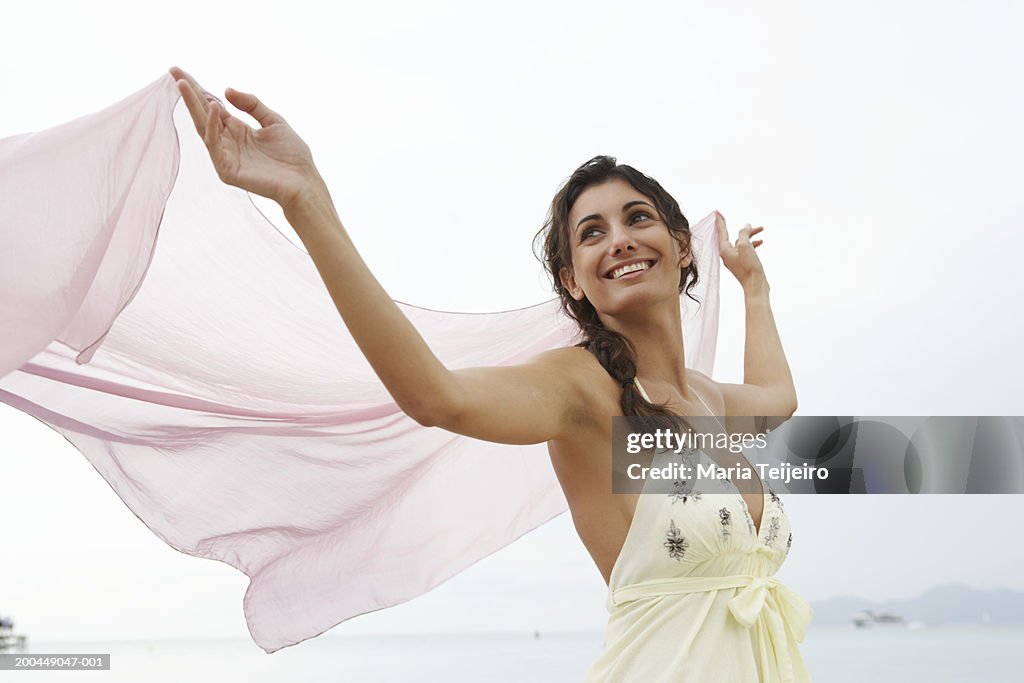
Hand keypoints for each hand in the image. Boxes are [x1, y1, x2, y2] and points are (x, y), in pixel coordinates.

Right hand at [168, 66, 320, 210]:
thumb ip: (252, 105)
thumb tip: (225, 90)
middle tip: (173, 70)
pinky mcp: (226, 170)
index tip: (180, 70)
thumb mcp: (273, 121)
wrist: (304, 181)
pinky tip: (214, 107)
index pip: (212, 107)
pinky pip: (214, 144)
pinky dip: (212, 125)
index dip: (198, 90)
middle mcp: (228, 142)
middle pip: (203, 114)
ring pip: (204, 127)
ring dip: (193, 105)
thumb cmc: (293, 155)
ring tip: (184, 83)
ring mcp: (225, 156)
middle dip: (188, 93)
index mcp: (238, 130)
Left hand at [715, 211, 767, 291]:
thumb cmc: (749, 267)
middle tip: (749, 223)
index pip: (721, 232)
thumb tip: (745, 227)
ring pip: (742, 243)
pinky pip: (746, 250)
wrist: (756, 286)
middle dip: (744, 229)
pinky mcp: (742, 264)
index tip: (717, 212)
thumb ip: (743, 234)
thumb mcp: (745, 246)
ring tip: (760, 229)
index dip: (720, 221)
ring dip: (750, 235)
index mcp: (725, 250)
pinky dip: (752, 244)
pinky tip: (760, 242)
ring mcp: (735, 260)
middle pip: (734, 237)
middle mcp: (727, 255)